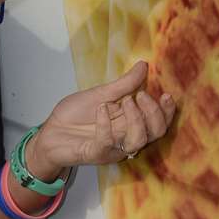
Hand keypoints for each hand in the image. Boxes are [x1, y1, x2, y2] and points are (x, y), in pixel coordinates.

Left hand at [28, 61, 175, 174]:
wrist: (51, 131)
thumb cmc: (76, 115)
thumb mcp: (101, 94)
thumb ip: (124, 84)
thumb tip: (144, 65)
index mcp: (130, 123)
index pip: (158, 123)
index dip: (167, 112)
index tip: (166, 94)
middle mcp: (125, 138)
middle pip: (154, 133)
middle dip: (154, 114)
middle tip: (141, 96)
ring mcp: (112, 148)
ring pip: (137, 141)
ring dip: (136, 118)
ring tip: (125, 100)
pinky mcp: (95, 153)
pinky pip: (108, 143)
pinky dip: (106, 124)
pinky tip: (101, 109)